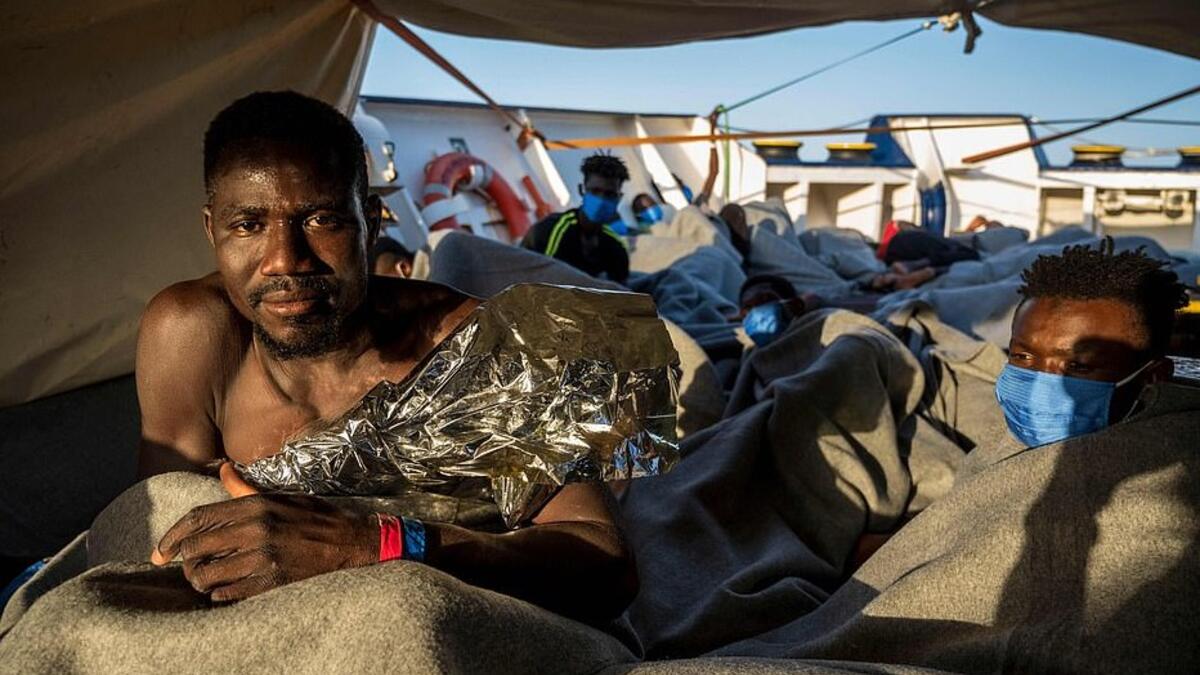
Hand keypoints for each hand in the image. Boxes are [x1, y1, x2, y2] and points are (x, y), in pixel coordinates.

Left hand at [150, 466, 377, 601]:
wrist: (351, 542)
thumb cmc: (314, 518)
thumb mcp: (281, 496)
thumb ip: (246, 488)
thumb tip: (225, 469)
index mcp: (255, 505)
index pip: (198, 519)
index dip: (171, 536)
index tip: (159, 551)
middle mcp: (256, 529)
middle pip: (195, 548)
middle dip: (184, 561)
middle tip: (187, 567)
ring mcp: (263, 557)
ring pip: (207, 575)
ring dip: (199, 581)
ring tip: (206, 580)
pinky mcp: (272, 581)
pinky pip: (227, 594)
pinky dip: (218, 595)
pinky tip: (225, 590)